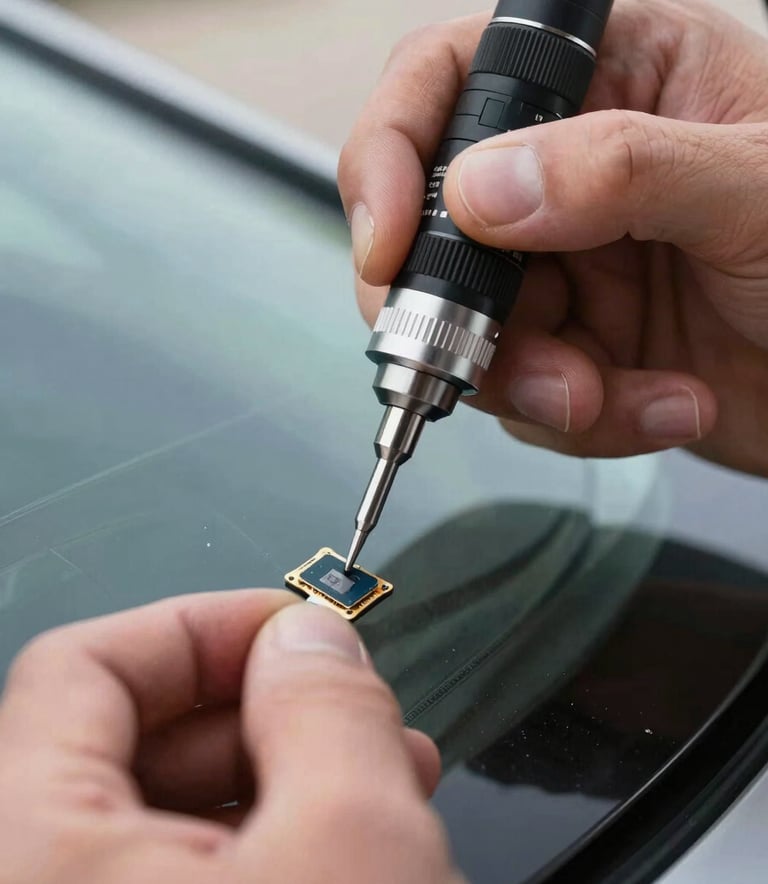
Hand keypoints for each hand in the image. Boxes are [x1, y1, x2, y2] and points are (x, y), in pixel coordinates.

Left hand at [0, 592, 463, 882]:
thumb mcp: (351, 844)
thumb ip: (327, 707)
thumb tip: (311, 635)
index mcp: (30, 854)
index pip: (83, 667)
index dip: (204, 625)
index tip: (294, 624)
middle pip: (129, 739)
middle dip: (265, 707)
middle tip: (359, 707)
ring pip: (166, 813)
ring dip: (282, 774)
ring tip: (386, 779)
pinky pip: (184, 873)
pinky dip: (269, 841)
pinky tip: (348, 841)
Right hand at [339, 0, 767, 476]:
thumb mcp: (755, 188)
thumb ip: (618, 171)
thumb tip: (480, 192)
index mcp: (608, 85)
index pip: (449, 84)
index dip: (391, 157)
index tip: (388, 246)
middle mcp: (568, 177)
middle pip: (433, 231)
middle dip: (454, 313)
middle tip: (486, 358)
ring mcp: (567, 269)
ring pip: (472, 333)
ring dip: (529, 384)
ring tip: (606, 396)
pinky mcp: (576, 349)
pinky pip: (528, 396)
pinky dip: (584, 420)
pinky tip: (661, 405)